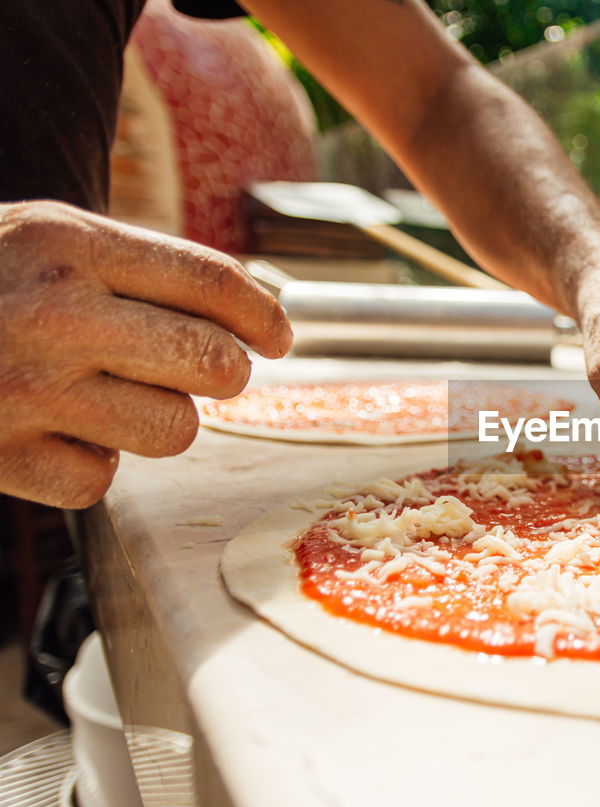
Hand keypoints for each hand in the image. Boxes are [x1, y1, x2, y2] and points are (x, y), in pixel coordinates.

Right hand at [0, 201, 291, 507]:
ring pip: (174, 432)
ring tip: (109, 395)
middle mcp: (50, 312)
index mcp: (66, 242)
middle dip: (219, 373)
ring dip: (157, 420)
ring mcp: (21, 389)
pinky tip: (52, 430)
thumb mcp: (47, 238)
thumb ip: (143, 268)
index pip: (213, 282)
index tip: (280, 337)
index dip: (265, 316)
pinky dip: (87, 463)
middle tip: (193, 369)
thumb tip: (256, 315)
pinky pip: (101, 480)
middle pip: (214, 366)